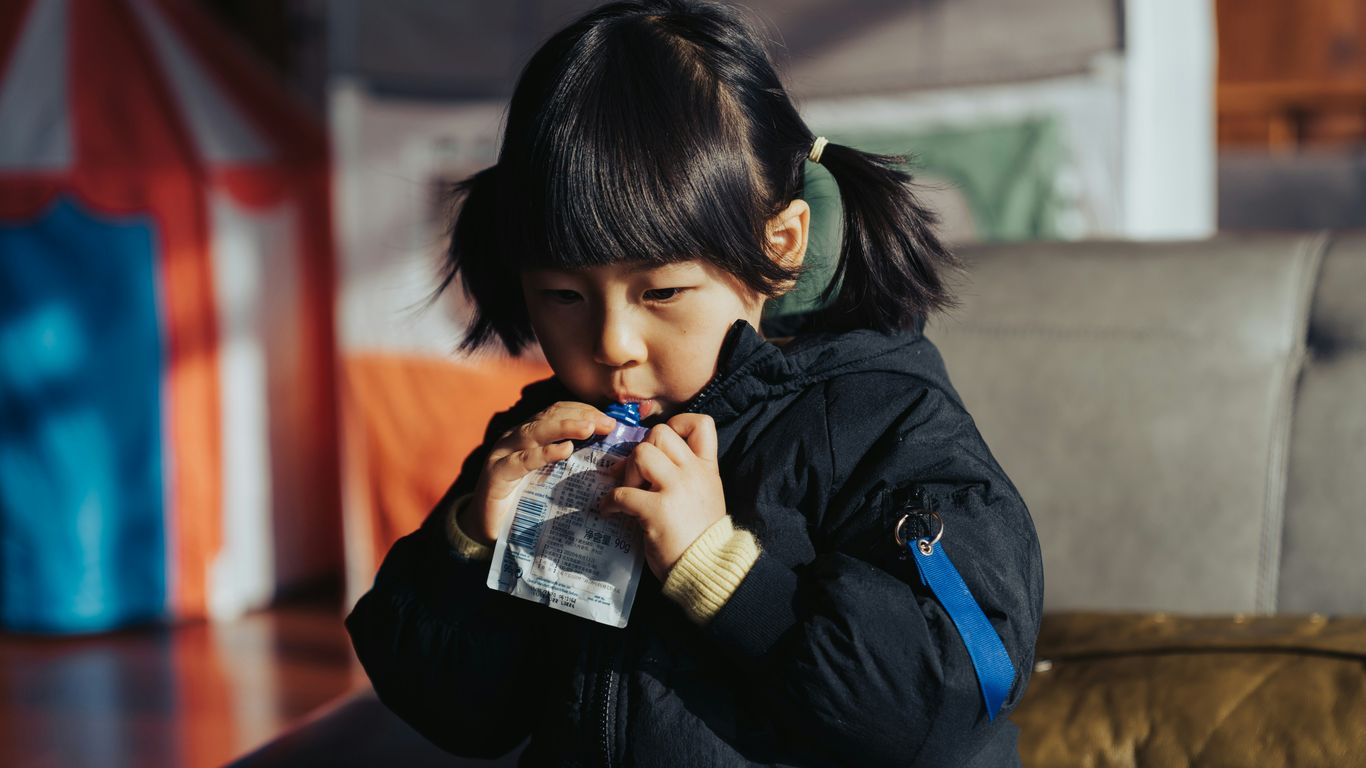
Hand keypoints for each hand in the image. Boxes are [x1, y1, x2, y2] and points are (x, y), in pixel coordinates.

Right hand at [460, 402, 618, 545]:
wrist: (487, 529)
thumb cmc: (523, 502)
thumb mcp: (550, 477)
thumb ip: (570, 463)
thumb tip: (607, 456)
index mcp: (530, 434)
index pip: (558, 412)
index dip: (584, 411)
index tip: (609, 420)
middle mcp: (515, 437)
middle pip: (549, 416)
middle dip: (581, 416)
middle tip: (607, 423)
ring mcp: (503, 453)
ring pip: (535, 432)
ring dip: (565, 427)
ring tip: (589, 428)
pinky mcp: (497, 474)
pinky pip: (522, 461)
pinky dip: (544, 454)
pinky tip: (564, 450)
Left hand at [602, 414, 725, 580]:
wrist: (709, 568)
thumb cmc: (702, 535)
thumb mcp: (706, 495)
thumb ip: (686, 474)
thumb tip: (646, 460)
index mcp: (707, 468)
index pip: (702, 423)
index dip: (677, 424)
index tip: (662, 445)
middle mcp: (693, 473)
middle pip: (660, 433)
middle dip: (642, 450)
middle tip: (639, 475)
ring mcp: (675, 490)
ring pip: (641, 453)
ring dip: (628, 472)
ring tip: (630, 491)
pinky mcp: (656, 511)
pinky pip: (622, 493)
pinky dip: (610, 502)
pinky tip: (610, 511)